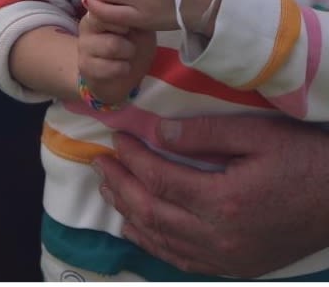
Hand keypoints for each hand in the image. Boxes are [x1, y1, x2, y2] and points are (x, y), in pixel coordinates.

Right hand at [77, 8, 156, 106]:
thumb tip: (133, 2)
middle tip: (131, 43)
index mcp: (97, 10)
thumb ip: (133, 14)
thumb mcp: (139, 26)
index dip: (122, 15)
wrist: (124, 74)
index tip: (130, 25)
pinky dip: (125, 68)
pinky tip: (123, 68)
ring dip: (128, 53)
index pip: (106, 4)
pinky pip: (112, 66)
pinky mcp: (86, 67)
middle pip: (108, 21)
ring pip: (113, 45)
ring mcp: (83, 47)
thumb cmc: (134, 44)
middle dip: (127, 31)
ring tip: (128, 55)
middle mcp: (86, 26)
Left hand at [96, 112, 328, 276]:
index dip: (132, 160)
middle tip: (100, 164)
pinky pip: (186, 261)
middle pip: (154, 215)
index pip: (160, 181)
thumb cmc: (301, 159)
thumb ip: (205, 134)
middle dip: (122, 188)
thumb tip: (159, 133)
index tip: (116, 138)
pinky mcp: (238, 266)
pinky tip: (144, 231)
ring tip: (110, 194)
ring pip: (165, 243)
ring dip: (133, 217)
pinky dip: (158, 246)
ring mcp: (229, 258)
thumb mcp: (256, 134)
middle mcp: (220, 237)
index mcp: (223, 201)